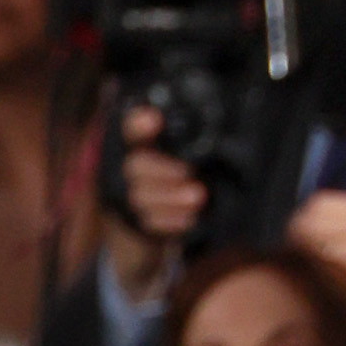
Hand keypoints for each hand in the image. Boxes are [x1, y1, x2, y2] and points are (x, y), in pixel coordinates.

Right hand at [101, 102, 207, 287]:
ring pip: (140, 197)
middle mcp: (125, 167)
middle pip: (135, 166)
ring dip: (171, 198)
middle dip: (163, 170)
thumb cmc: (178, 177)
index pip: (130, 127)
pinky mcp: (132, 224)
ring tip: (198, 198)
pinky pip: (147, 223)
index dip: (139, 123)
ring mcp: (125, 197)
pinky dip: (169, 221)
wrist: (154, 224)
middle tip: (188, 173)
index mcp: (137, 143)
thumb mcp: (181, 154)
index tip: (155, 121)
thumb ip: (188, 143)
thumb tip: (220, 132)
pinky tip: (189, 219)